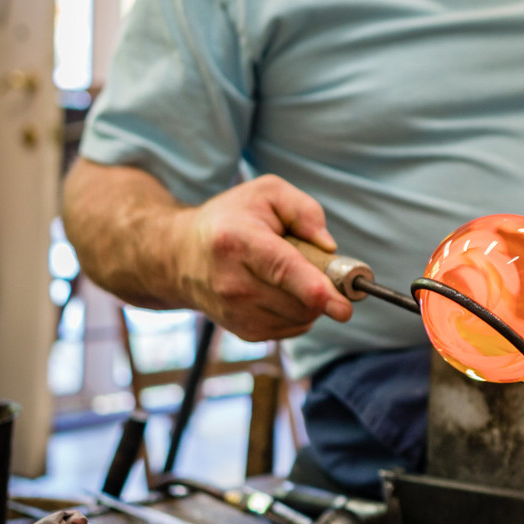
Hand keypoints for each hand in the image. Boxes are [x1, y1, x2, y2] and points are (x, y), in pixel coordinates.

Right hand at [171, 175, 352, 340]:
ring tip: (292, 273)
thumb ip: (304, 210)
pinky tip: (283, 290)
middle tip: (317, 263)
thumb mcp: (267, 192)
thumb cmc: (231, 219)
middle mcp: (233, 283)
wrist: (179, 255)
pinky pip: (293, 328)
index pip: (283, 270)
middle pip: (300, 300)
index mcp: (239, 241)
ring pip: (300, 317)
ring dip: (312, 299)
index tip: (344, 308)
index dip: (317, 290)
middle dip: (324, 286)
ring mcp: (236, 312)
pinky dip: (300, 311)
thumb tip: (328, 247)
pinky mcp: (243, 331)